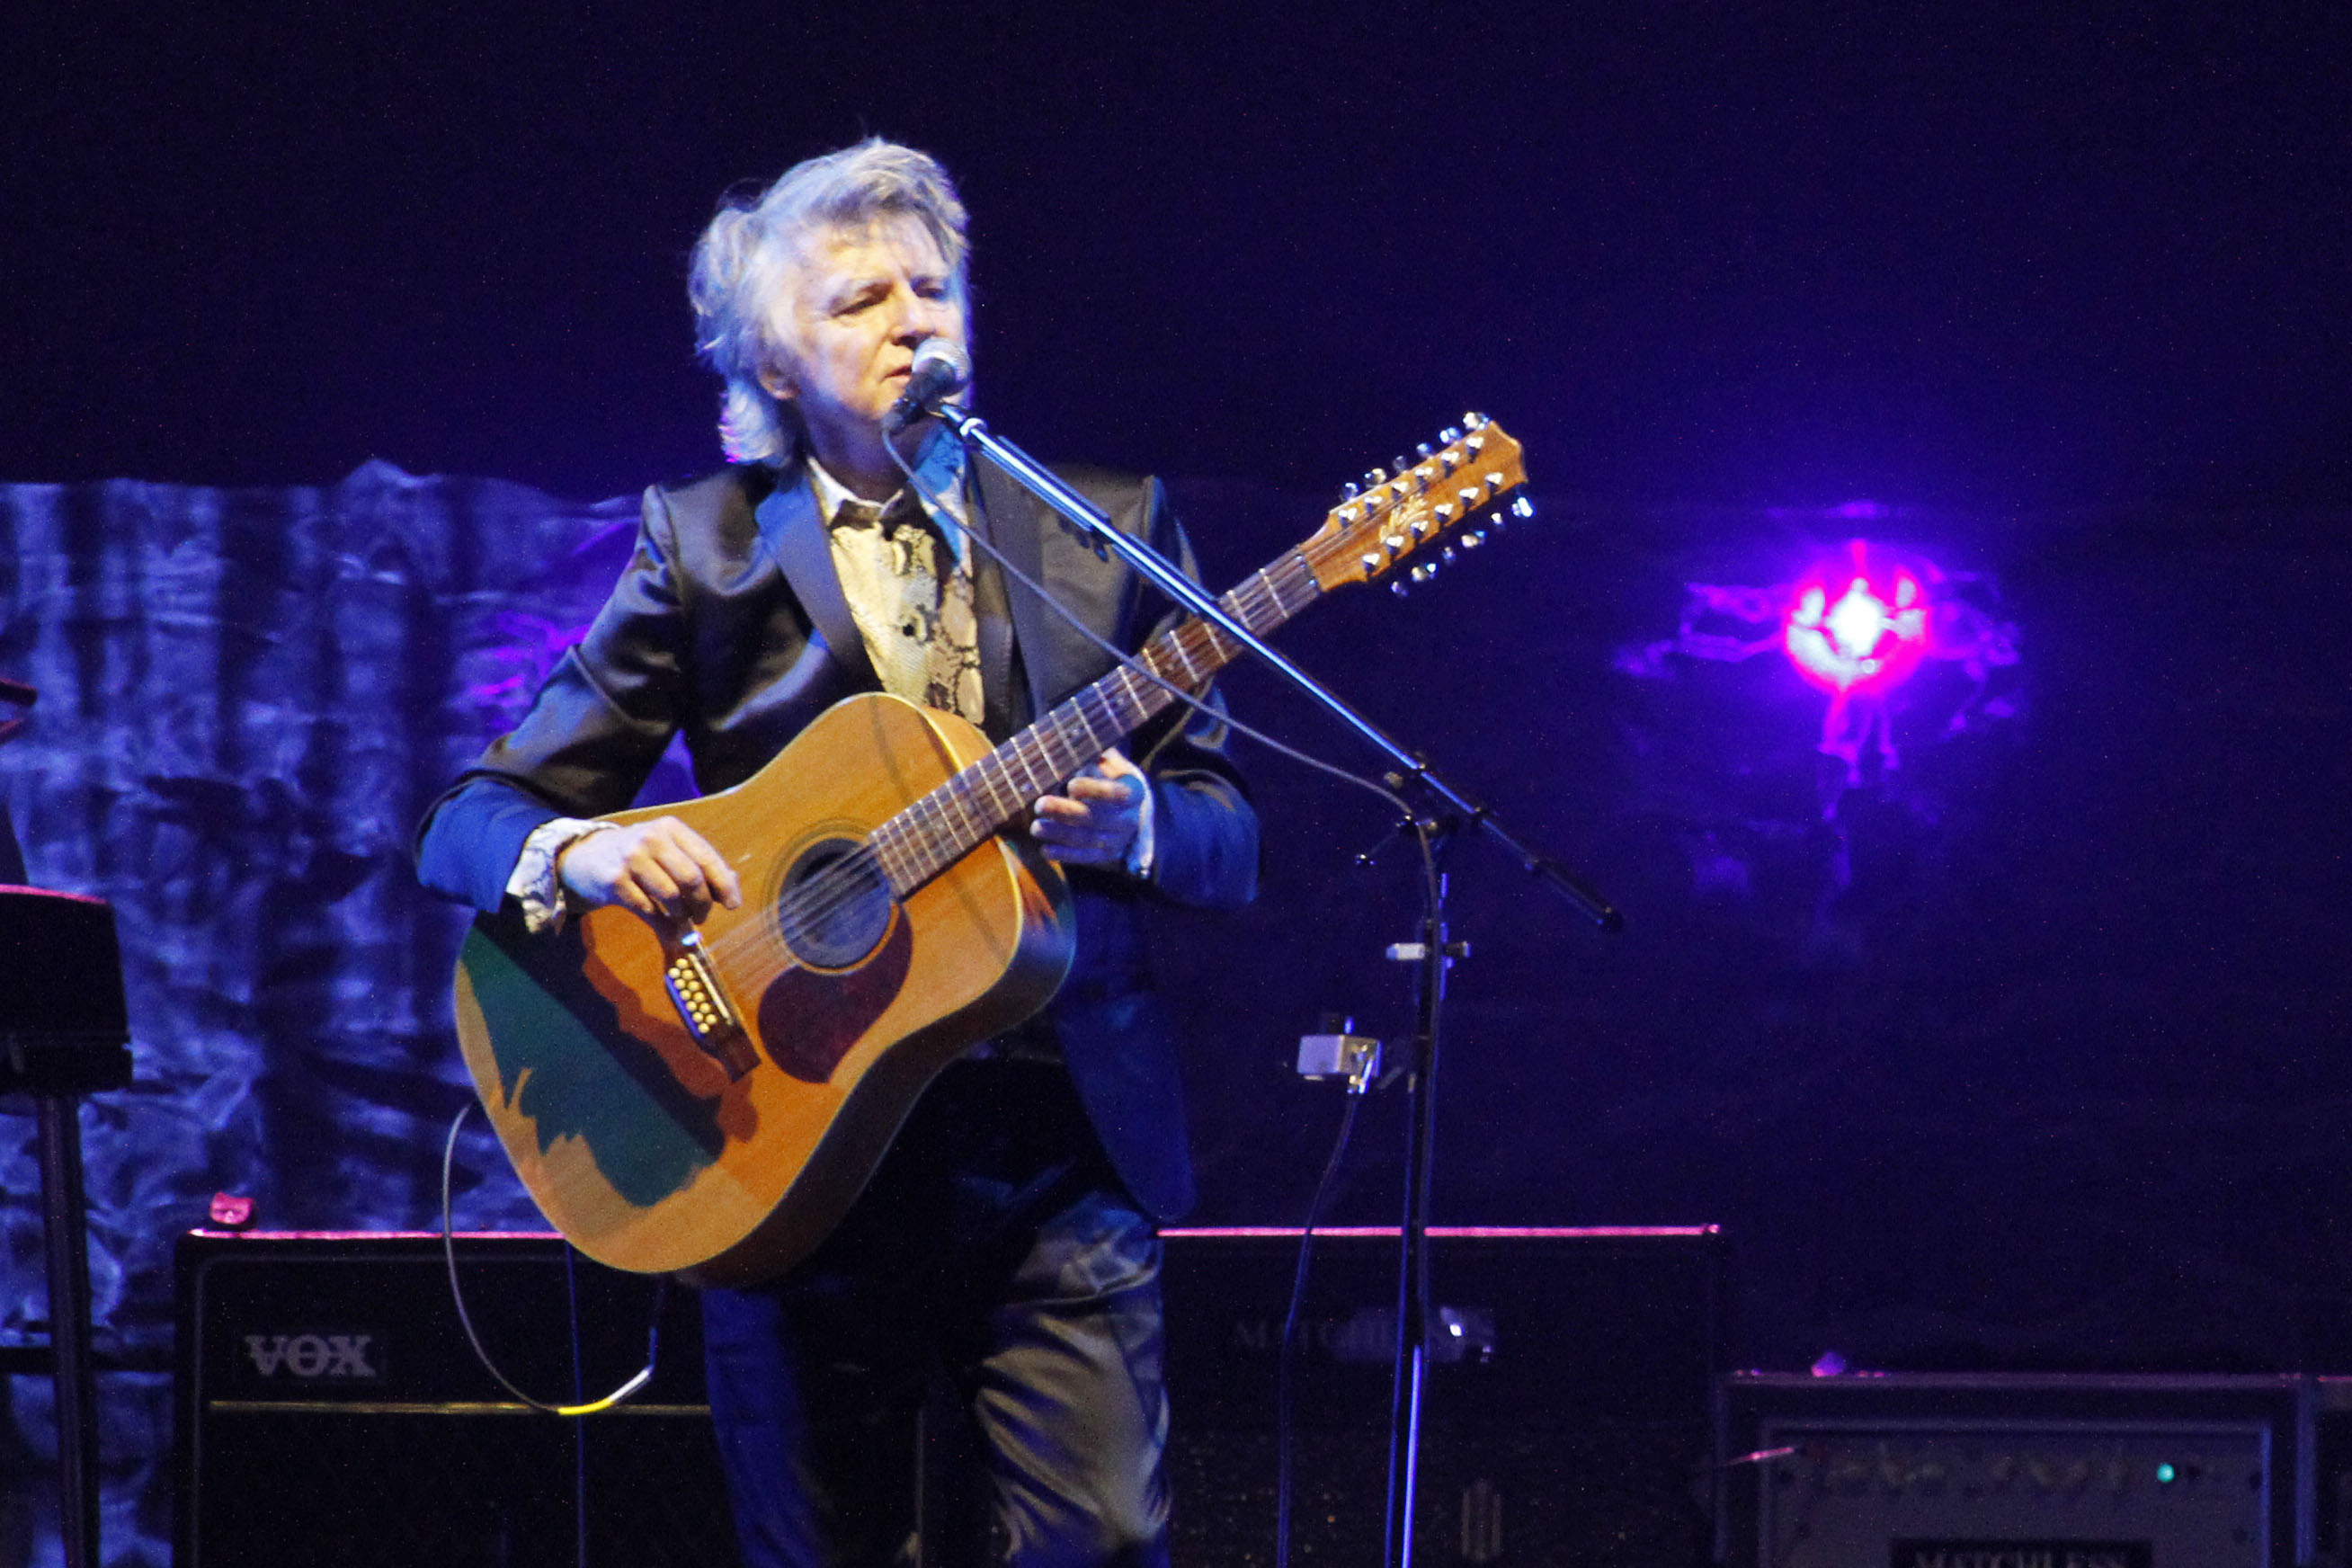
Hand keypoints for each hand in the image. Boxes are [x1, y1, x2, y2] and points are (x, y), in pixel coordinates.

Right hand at [558, 818, 742, 926]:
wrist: (586, 857)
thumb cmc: (638, 856)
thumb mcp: (667, 849)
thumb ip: (699, 865)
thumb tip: (732, 893)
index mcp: (671, 828)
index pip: (706, 858)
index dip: (724, 884)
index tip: (733, 904)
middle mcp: (652, 839)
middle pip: (691, 879)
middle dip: (703, 904)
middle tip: (703, 916)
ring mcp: (631, 859)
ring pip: (672, 897)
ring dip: (683, 916)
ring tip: (683, 918)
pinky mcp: (615, 882)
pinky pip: (648, 910)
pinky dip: (663, 924)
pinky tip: (666, 927)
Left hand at [1030, 749, 1146, 869]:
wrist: (1127, 806)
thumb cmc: (1108, 774)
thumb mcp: (1107, 760)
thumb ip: (1092, 756)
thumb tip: (1065, 751)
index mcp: (1134, 791)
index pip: (1118, 793)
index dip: (1095, 790)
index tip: (1071, 785)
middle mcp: (1130, 818)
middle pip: (1098, 817)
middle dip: (1066, 812)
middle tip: (1039, 804)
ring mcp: (1119, 839)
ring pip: (1089, 839)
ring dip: (1060, 834)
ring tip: (1036, 827)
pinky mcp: (1107, 855)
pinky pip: (1086, 857)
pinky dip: (1065, 855)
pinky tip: (1045, 850)